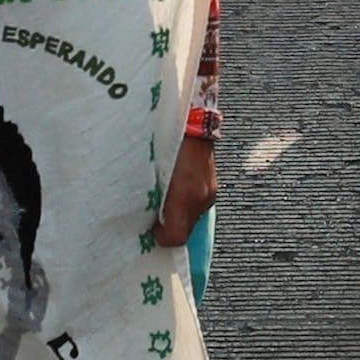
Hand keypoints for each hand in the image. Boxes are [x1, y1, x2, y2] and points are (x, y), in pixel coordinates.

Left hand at [145, 118, 217, 247]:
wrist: (192, 121)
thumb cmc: (169, 143)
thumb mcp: (151, 170)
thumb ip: (149, 195)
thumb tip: (148, 214)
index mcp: (183, 196)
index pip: (176, 237)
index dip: (162, 238)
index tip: (151, 229)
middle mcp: (200, 197)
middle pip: (186, 230)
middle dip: (169, 226)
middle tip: (154, 216)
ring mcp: (209, 191)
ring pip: (192, 217)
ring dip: (177, 214)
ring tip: (164, 200)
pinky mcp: (212, 184)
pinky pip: (198, 203)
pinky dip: (186, 203)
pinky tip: (177, 190)